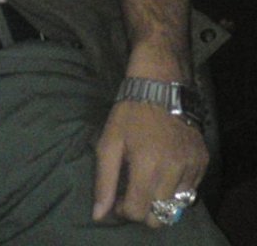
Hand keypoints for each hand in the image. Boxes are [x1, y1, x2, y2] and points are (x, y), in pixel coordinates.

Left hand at [92, 100, 208, 227]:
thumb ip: (104, 181)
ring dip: (161, 199)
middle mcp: (174, 170)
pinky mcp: (203, 161)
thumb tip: (98, 215)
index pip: (138, 212)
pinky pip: (191, 189)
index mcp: (147, 166)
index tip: (119, 197)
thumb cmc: (130, 113)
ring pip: (177, 206)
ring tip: (149, 178)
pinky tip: (166, 169)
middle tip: (134, 191)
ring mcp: (192, 166)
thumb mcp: (109, 142)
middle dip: (143, 210)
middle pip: (159, 216)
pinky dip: (177, 187)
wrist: (160, 86)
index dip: (124, 210)